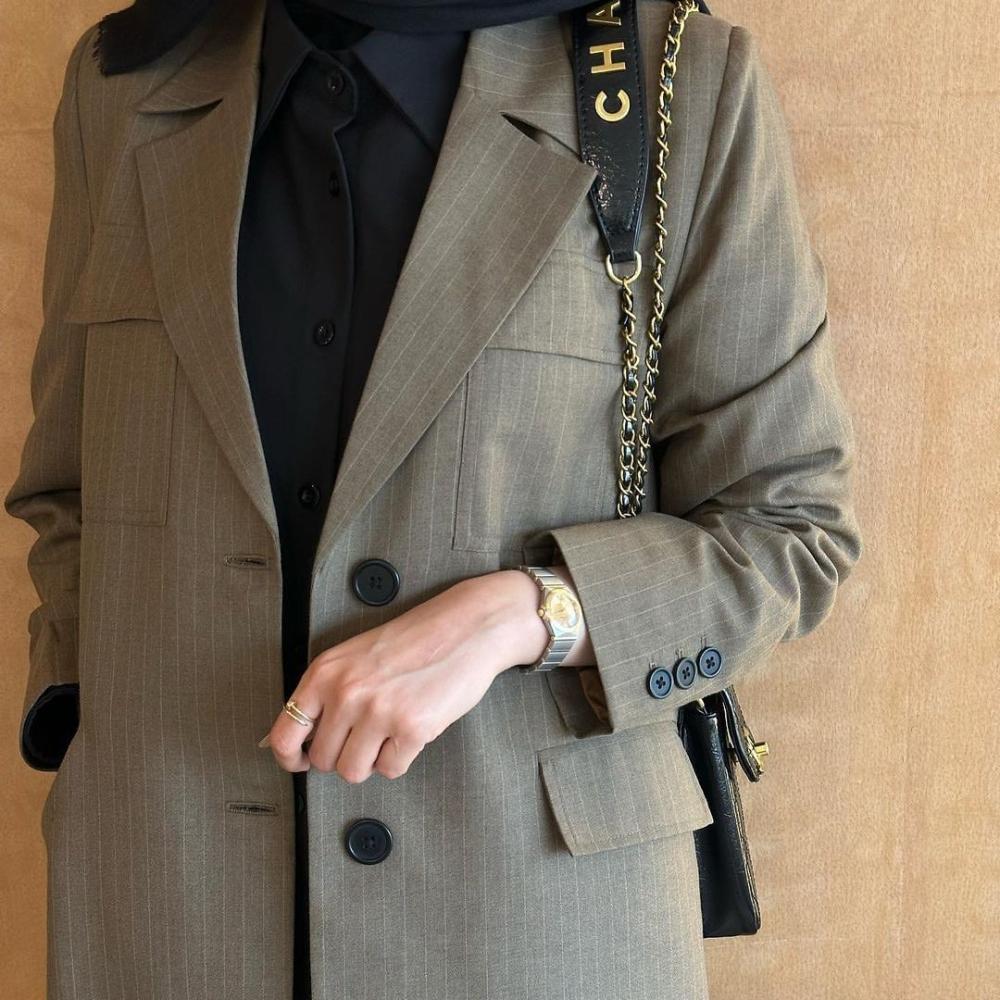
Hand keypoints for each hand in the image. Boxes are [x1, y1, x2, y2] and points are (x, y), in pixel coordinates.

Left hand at [258, 568, 585, 780]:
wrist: (465, 627)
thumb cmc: (414, 640)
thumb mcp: (355, 657)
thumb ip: (325, 694)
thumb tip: (294, 741)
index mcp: (325, 673)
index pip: (284, 735)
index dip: (291, 758)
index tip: (303, 761)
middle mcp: (346, 693)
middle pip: (323, 760)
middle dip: (344, 754)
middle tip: (367, 735)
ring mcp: (378, 712)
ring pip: (353, 771)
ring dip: (371, 760)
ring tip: (389, 732)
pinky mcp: (411, 729)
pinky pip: (391, 769)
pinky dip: (401, 757)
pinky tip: (412, 728)